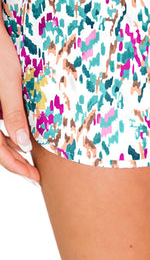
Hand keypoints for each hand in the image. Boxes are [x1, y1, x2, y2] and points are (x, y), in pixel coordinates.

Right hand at [0, 25, 39, 183]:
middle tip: (36, 173)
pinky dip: (12, 130)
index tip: (34, 177)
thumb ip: (14, 113)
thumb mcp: (9, 82)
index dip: (17, 167)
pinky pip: (1, 120)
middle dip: (16, 161)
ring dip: (13, 147)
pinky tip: (26, 132)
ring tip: (33, 156)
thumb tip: (22, 145)